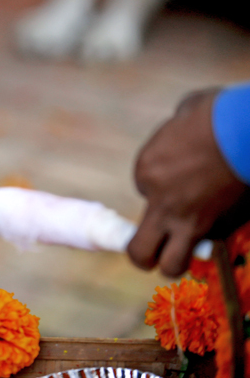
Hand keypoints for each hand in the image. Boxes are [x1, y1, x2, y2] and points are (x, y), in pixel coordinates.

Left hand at [128, 89, 249, 276]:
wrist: (245, 128)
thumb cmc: (216, 113)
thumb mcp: (182, 116)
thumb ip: (176, 135)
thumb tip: (183, 132)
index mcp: (146, 170)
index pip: (142, 190)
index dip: (158, 186)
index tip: (178, 176)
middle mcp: (160, 202)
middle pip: (139, 251)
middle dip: (143, 255)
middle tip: (154, 249)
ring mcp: (189, 220)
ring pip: (171, 264)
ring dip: (174, 262)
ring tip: (180, 254)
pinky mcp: (220, 227)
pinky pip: (209, 245)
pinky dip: (211, 239)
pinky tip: (218, 224)